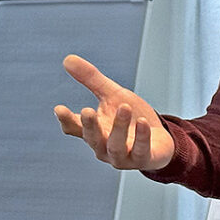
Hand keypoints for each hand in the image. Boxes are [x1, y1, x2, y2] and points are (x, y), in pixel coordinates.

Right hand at [54, 54, 173, 170]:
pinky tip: (142, 122)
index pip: (74, 128)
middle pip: (93, 139)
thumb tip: (67, 59)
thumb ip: (91, 79)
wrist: (160, 139)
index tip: (59, 108)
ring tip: (125, 107)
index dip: (66, 120)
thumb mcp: (112, 95)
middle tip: (87, 110)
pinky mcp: (143, 160)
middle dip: (90, 126)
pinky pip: (140, 151)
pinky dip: (141, 137)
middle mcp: (104, 148)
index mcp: (94, 131)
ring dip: (119, 128)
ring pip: (116, 146)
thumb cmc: (132, 117)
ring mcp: (123, 157)